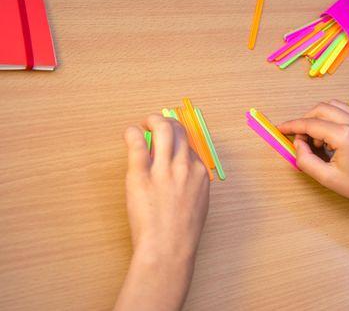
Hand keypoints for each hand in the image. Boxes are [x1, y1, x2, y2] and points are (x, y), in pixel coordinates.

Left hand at [115, 114, 209, 310]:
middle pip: (179, 130)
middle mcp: (184, 166)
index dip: (178, 139)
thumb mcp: (199, 204)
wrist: (168, 248)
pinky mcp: (141, 174)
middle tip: (155, 124)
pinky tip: (130, 133)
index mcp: (199, 173)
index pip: (189, 144)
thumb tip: (184, 173)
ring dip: (153, 120)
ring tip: (144, 124)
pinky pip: (137, 144)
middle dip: (167, 122)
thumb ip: (193, 184)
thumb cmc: (183, 233)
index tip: (169, 140)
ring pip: (162, 128)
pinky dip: (132, 132)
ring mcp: (163, 169)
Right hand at [279, 100, 348, 213]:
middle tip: (301, 140)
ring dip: (318, 118)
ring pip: (331, 106)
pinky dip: (331, 119)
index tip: (281, 128)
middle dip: (305, 121)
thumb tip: (298, 145)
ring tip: (318, 141)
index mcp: (344, 135)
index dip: (292, 126)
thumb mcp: (327, 178)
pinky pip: (343, 110)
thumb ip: (306, 160)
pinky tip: (331, 138)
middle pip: (320, 109)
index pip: (310, 123)